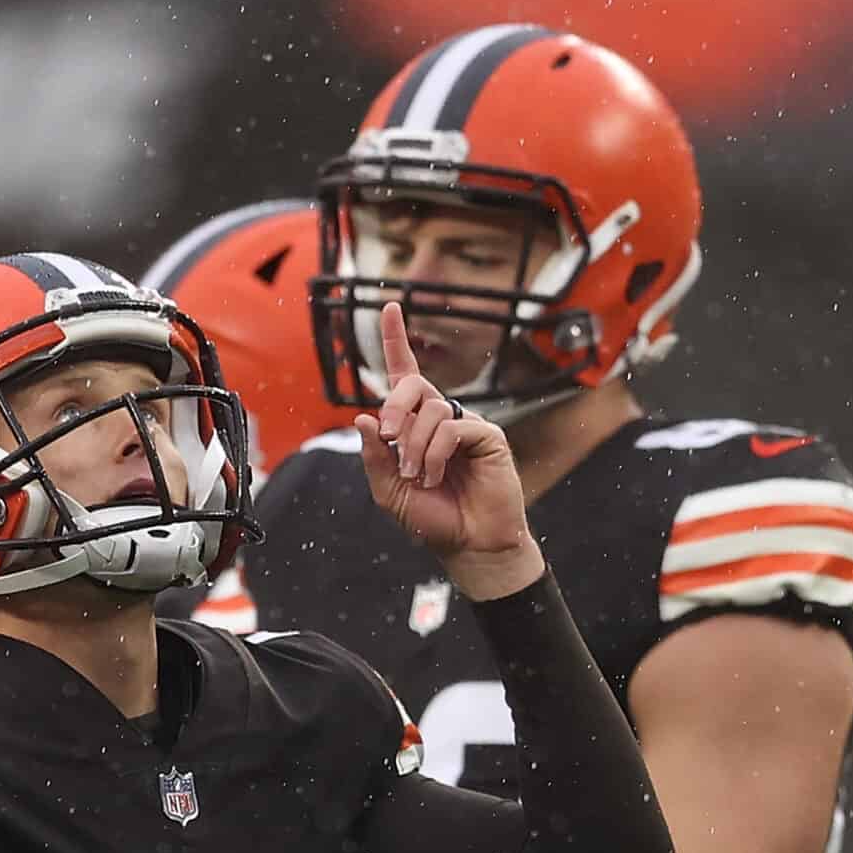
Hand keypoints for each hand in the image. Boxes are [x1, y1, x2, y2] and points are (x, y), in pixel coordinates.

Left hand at [355, 303, 542, 601]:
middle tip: (391, 441)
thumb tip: (364, 417)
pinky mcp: (488, 437)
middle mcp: (442, 417)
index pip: (405, 374)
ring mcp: (466, 425)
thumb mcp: (389, 491)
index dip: (397, 340)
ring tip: (420, 478)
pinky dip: (436, 454)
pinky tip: (437, 477)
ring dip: (415, 448)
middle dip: (395, 409)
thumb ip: (374, 456)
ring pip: (431, 411)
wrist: (468, 545)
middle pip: (413, 386)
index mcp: (415, 426)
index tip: (390, 306)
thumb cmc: (432, 519)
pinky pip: (452, 429)